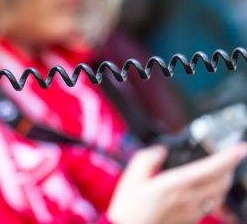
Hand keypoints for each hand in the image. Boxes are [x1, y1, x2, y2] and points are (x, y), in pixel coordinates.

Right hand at [107, 143, 246, 223]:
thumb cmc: (130, 208)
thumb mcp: (131, 177)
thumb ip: (147, 158)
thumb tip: (160, 150)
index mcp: (174, 185)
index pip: (209, 169)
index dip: (227, 157)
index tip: (239, 148)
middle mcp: (188, 198)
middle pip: (222, 182)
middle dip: (230, 167)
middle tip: (230, 156)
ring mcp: (192, 210)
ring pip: (220, 193)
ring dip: (224, 179)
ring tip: (220, 169)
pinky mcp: (191, 218)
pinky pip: (212, 203)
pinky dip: (215, 192)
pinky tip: (207, 187)